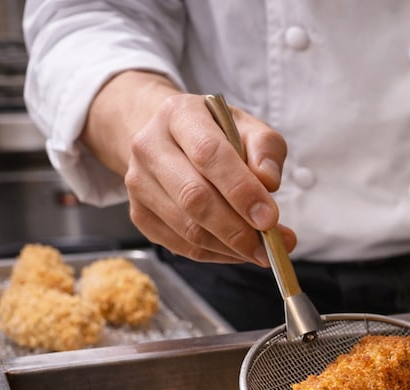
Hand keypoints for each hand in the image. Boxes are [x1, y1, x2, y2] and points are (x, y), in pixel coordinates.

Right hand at [82, 71, 296, 265]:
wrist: (171, 138)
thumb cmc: (218, 134)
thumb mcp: (249, 128)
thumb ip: (266, 150)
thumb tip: (268, 182)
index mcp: (180, 115)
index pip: (209, 154)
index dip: (241, 190)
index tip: (270, 218)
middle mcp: (150, 146)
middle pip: (193, 197)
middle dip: (237, 229)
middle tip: (271, 247)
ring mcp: (139, 182)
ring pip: (187, 229)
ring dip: (230, 248)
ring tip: (262, 251)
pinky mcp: (139, 213)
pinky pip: (181, 246)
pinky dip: (216, 255)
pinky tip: (238, 251)